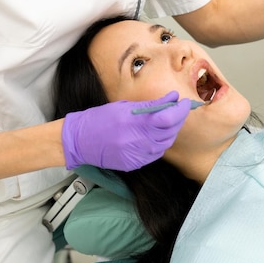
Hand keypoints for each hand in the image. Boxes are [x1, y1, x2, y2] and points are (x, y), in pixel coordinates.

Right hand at [61, 91, 189, 170]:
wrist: (79, 141)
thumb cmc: (100, 119)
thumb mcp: (124, 107)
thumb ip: (150, 105)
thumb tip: (172, 98)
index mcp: (133, 123)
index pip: (167, 118)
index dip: (180, 110)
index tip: (185, 103)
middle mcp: (135, 141)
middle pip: (169, 132)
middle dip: (177, 120)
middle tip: (178, 110)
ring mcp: (135, 155)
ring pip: (164, 145)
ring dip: (170, 132)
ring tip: (167, 121)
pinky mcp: (133, 164)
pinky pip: (154, 154)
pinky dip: (159, 144)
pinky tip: (155, 135)